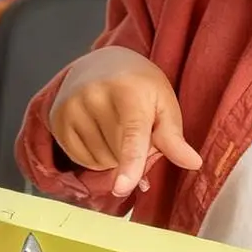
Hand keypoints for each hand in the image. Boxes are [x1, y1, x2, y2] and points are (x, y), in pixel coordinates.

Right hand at [49, 46, 201, 197]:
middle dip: (131, 154)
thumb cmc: (138, 85)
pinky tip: (98, 133)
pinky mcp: (57, 120)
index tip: (123, 188)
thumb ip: (174, 136)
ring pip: (100, 162)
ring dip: (113, 157)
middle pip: (118, 155)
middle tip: (133, 126)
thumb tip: (193, 163)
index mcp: (129, 89)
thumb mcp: (163, 103)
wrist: (99, 63)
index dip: (130, 163)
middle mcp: (95, 95)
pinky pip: (82, 161)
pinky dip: (96, 156)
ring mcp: (72, 107)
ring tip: (114, 127)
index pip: (131, 133)